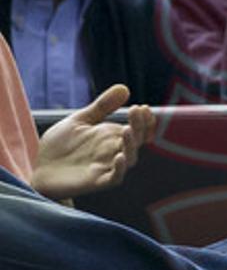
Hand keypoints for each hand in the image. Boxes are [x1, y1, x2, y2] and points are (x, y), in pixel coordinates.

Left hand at [32, 85, 155, 200]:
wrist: (38, 168)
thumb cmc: (60, 145)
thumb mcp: (80, 120)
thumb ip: (102, 106)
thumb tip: (124, 88)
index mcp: (112, 136)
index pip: (137, 128)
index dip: (144, 120)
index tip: (143, 107)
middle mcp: (113, 151)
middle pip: (136, 141)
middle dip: (139, 127)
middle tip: (136, 112)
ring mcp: (106, 166)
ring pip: (129, 159)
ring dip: (131, 146)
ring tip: (127, 130)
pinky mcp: (97, 181)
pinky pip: (115, 177)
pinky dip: (120, 169)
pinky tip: (119, 157)